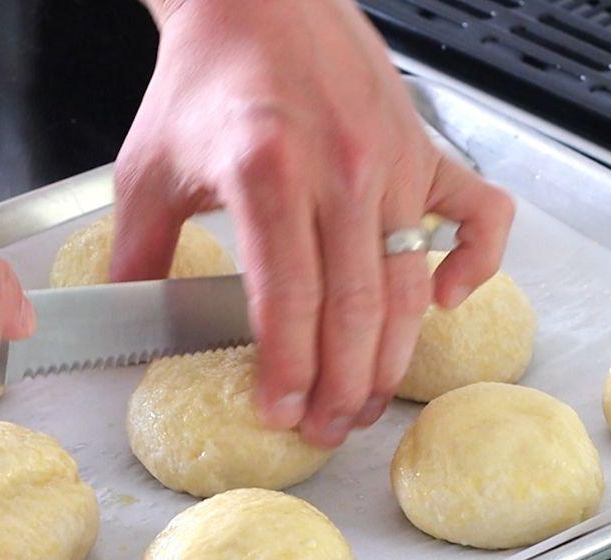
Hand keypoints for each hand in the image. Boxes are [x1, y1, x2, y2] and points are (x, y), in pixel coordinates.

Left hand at [113, 0, 513, 446]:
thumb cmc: (206, 80)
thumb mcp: (149, 168)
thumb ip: (138, 252)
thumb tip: (130, 317)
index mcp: (267, 172)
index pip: (288, 299)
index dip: (288, 369)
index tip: (281, 412)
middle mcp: (342, 169)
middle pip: (355, 308)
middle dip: (341, 385)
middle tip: (325, 430)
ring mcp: (394, 161)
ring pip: (408, 283)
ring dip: (392, 356)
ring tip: (365, 399)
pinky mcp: (424, 149)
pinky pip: (480, 216)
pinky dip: (475, 264)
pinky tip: (442, 301)